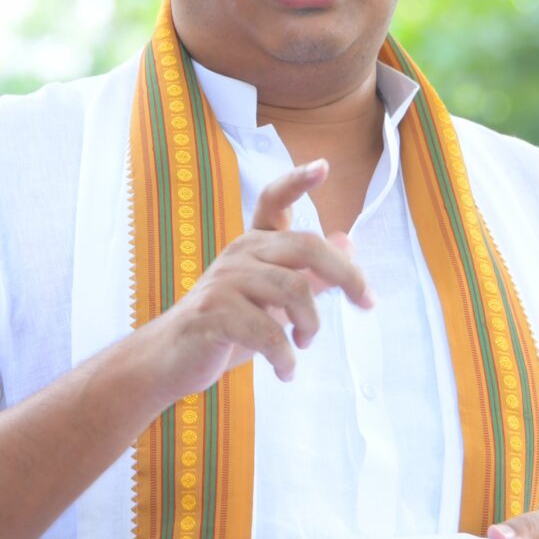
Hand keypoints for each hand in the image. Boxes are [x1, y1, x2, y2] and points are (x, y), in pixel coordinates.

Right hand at [150, 159, 374, 401]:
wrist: (172, 359)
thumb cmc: (228, 327)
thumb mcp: (274, 301)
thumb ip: (309, 274)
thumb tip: (347, 241)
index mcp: (253, 244)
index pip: (274, 201)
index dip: (297, 181)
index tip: (324, 166)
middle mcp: (240, 252)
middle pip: (306, 246)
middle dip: (346, 274)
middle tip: (365, 302)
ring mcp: (225, 280)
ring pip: (294, 290)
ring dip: (311, 325)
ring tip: (303, 345)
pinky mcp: (213, 313)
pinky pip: (268, 332)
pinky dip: (286, 357)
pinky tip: (285, 371)